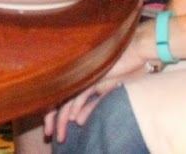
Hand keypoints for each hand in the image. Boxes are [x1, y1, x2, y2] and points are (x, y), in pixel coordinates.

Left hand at [43, 27, 151, 142]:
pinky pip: (82, 94)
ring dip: (62, 119)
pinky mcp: (94, 76)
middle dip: (51, 118)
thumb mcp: (106, 92)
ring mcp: (84, 75)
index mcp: (78, 79)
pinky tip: (75, 119)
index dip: (52, 113)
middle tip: (49, 134)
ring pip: (67, 100)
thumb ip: (91, 106)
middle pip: (57, 99)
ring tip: (61, 135)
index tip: (50, 128)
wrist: (137, 52)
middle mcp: (78, 77)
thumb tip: (77, 121)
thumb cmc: (124, 69)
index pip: (59, 97)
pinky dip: (77, 107)